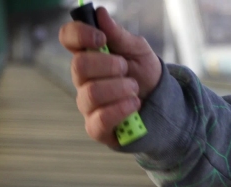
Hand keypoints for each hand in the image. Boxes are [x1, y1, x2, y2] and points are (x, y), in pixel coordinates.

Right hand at [59, 7, 161, 146]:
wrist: (163, 105)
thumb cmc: (146, 76)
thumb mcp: (139, 51)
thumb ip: (120, 36)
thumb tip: (100, 14)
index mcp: (90, 55)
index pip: (68, 38)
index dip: (79, 35)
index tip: (102, 38)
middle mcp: (83, 80)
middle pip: (79, 66)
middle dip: (109, 65)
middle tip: (126, 69)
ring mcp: (87, 104)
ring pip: (91, 93)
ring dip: (120, 88)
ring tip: (135, 89)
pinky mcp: (96, 128)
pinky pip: (100, 119)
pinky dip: (121, 109)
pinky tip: (134, 104)